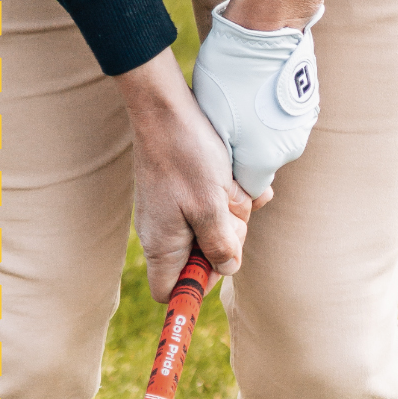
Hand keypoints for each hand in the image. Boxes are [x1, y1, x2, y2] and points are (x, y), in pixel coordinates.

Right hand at [116, 48, 265, 301]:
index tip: (219, 260)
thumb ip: (221, 244)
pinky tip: (235, 178)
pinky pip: (211, 204)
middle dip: (226, 238)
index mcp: (162, 245)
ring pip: (211, 229)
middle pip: (200, 259)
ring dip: (231, 211)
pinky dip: (228, 194)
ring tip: (231, 186)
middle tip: (231, 211)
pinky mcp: (181, 192)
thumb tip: (228, 267)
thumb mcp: (211, 205)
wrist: (165, 107)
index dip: (197, 285)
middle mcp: (162, 233)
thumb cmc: (185, 155)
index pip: (169, 291)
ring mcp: (171, 211)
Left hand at [191, 0, 329, 198]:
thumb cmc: (231, 75)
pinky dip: (268, 110)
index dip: (227, 173)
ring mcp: (301, 127)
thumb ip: (219, 158)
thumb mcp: (212, 121)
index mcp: (263, 162)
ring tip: (241, 98)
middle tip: (226, 118)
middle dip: (241, 149)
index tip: (216, 148)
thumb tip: (218, 176)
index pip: (244, 189)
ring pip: (271, 141)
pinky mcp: (308, 105)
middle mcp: (288, 151)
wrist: (268, 27)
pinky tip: (256, 88)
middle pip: (258, 164)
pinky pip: (281, 119)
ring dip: (255, 128)